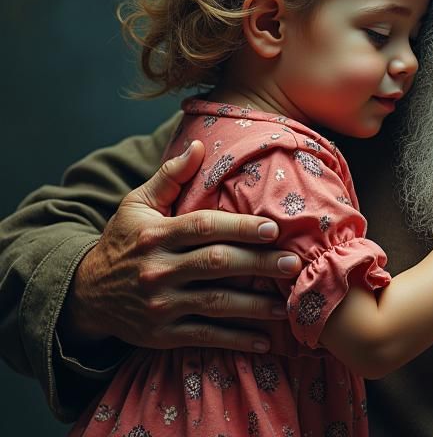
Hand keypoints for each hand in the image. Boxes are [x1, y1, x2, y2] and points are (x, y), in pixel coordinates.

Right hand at [61, 140, 302, 353]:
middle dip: (258, 263)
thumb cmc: (124, 241)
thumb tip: (199, 145)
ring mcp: (160, 305)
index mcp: (156, 235)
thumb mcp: (137, 205)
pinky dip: (236, 340)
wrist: (85, 294)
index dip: (239, 228)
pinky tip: (265, 340)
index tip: (273, 229)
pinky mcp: (162, 335)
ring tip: (288, 302)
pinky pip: (205, 336)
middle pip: (216, 264)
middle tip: (293, 262)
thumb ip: (170, 176)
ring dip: (255, 305)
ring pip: (216, 303)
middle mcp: (158, 270)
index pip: (203, 228)